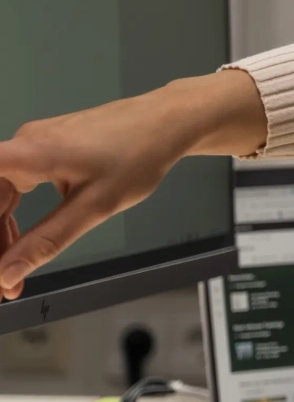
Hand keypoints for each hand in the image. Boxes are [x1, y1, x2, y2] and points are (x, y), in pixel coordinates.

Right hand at [0, 69, 267, 298]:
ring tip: (13, 268)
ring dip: (3, 230)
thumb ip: (47, 241)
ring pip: (1, 191)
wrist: (169, 121)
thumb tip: (8, 273)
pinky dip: (17, 212)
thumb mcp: (95, 207)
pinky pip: (18, 182)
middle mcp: (25, 143)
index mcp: (29, 152)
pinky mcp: (49, 146)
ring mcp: (36, 142)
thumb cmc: (139, 155)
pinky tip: (24, 238)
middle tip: (5, 279)